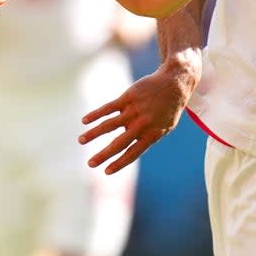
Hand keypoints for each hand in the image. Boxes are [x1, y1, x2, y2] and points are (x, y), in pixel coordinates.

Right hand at [80, 50, 201, 173]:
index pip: (132, 153)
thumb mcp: (164, 126)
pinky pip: (108, 108)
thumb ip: (148, 137)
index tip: (106, 172)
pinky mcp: (127, 98)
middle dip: (103, 155)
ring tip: (81, 140)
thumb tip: (130, 146)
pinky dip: (95, 114)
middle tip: (90, 163)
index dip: (119, 163)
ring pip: (109, 125)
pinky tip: (85, 120)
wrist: (174, 83)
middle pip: (118, 143)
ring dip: (93, 134)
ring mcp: (133, 111)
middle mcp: (141, 124)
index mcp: (151, 135)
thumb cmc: (169, 107)